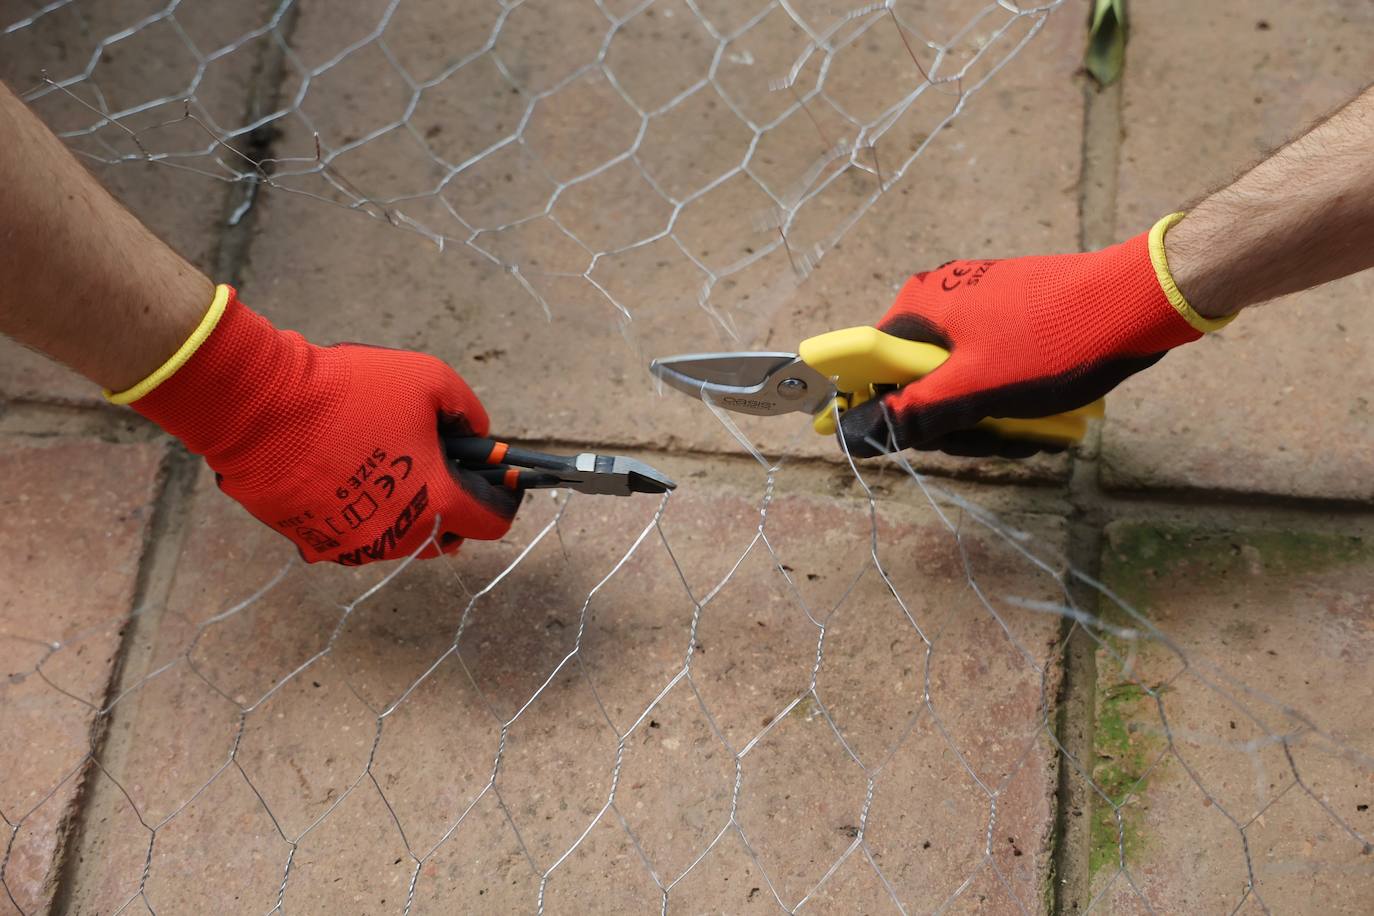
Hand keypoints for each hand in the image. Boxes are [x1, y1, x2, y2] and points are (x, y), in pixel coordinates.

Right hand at [113, 286, 519, 564]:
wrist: (260, 405)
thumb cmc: (350, 389)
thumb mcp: (430, 380)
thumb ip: (468, 414)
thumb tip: (478, 437)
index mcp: (435, 501)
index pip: (490, 523)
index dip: (502, 500)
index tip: (501, 483)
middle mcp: (398, 536)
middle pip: (444, 535)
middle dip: (453, 506)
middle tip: (442, 469)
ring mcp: (355, 546)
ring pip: (399, 538)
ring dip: (407, 510)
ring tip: (390, 468)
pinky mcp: (316, 543)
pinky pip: (354, 536)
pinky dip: (362, 514)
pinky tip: (347, 476)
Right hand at [838, 214, 1230, 457]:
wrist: (1138, 301)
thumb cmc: (1052, 342)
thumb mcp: (975, 391)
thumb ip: (910, 415)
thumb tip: (846, 434)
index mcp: (919, 309)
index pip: (867, 366)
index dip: (872, 408)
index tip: (892, 444)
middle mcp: (940, 301)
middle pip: (915, 381)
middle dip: (948, 423)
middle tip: (988, 439)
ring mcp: (979, 308)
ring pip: (957, 382)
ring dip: (985, 420)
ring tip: (1026, 435)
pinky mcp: (1013, 318)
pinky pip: (989, 370)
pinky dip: (1007, 401)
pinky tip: (1039, 422)